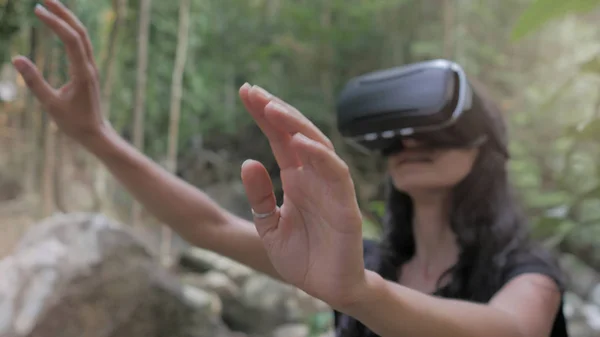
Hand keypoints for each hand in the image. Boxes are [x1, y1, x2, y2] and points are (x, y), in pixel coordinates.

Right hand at [12, 0, 106, 143]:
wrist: (95, 133)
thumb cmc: (74, 123)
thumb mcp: (50, 104)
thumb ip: (34, 82)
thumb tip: (16, 58)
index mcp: (82, 73)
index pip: (71, 40)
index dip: (55, 22)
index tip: (37, 10)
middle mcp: (90, 67)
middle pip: (80, 32)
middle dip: (63, 13)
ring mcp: (91, 68)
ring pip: (83, 38)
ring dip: (68, 20)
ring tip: (51, 6)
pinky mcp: (88, 72)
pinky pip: (82, 45)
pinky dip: (71, 32)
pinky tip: (61, 26)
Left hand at [239, 84, 367, 308]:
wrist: (326, 288)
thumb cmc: (301, 256)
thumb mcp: (268, 226)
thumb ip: (259, 196)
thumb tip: (247, 161)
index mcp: (296, 179)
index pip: (279, 139)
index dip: (264, 116)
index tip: (245, 92)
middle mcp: (313, 177)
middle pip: (297, 134)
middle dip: (276, 110)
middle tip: (252, 90)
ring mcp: (331, 188)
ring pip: (318, 146)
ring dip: (296, 125)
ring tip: (272, 108)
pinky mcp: (345, 205)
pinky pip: (335, 174)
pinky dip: (319, 156)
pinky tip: (299, 142)